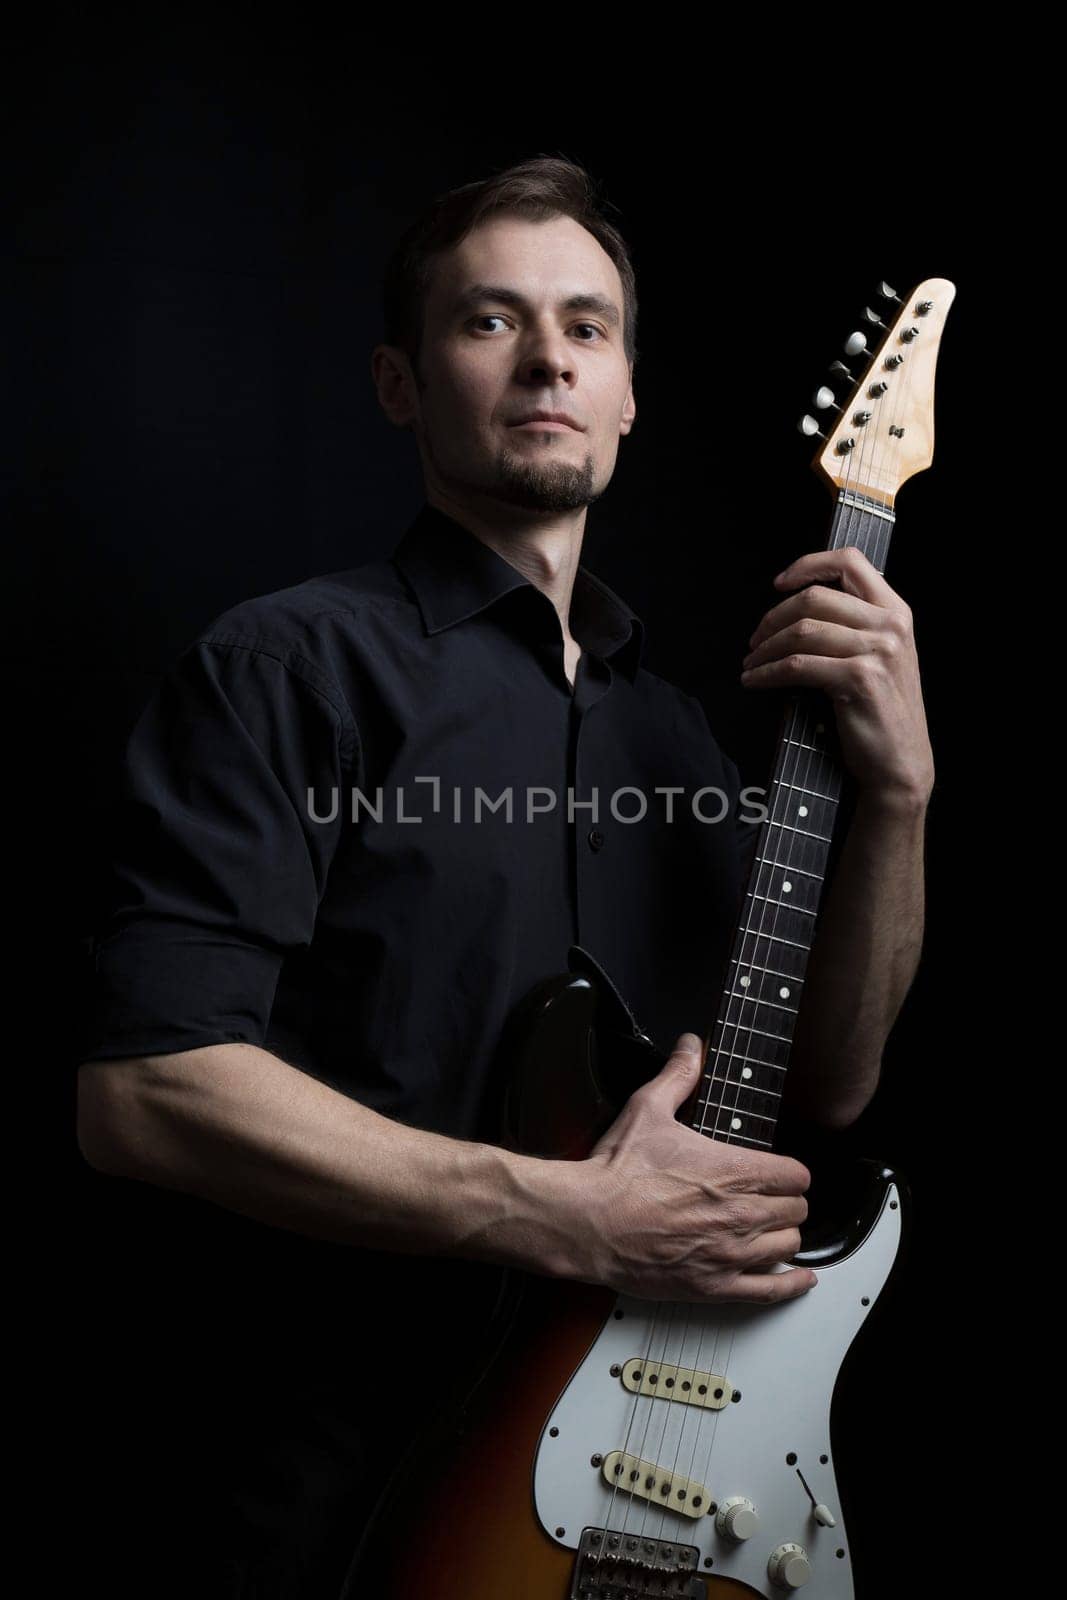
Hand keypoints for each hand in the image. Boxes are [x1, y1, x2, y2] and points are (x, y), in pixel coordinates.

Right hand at [558, 1033, 815, 1304]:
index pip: (796, 1174)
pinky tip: (800, 1277)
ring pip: (788, 1246)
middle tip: (769, 1199)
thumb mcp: (648, 1108)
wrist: (588, 1221)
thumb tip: (692, 1045)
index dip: (790, 1172)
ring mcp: (730, 1253)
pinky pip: (770, 1290)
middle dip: (786, 1202)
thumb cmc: (618, 1171)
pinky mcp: (714, 1286)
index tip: (779, 1173)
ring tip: (768, 1229)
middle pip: (797, 1210)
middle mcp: (741, 1213)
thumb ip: (679, 1074)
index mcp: (734, 1170)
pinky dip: (791, 1284)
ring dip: (782, 1236)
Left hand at [741, 546, 933, 805]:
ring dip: (765, 649)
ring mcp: (878, 650)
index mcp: (896, 611)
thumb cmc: (880, 711)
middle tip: (754, 640)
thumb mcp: (880, 655)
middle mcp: (891, 625)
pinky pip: (797, 665)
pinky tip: (754, 681)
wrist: (900, 763)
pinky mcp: (859, 678)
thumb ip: (853, 624)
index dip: (808, 565)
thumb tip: (796, 606)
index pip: (850, 561)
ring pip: (801, 631)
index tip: (779, 583)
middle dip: (773, 618)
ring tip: (751, 663)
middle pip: (815, 597)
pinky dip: (767, 673)